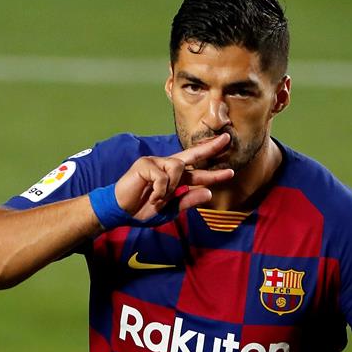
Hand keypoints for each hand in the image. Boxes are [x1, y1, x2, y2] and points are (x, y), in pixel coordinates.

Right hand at [114, 133, 233, 220]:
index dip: (214, 173)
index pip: (197, 171)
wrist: (121, 211)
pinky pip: (163, 176)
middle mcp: (167, 166)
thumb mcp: (170, 210)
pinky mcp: (145, 163)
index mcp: (175, 177)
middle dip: (210, 147)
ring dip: (171, 187)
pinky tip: (152, 197)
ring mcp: (156, 162)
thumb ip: (187, 201)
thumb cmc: (143, 209)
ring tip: (159, 199)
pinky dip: (160, 191)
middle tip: (226, 139)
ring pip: (178, 167)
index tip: (230, 172)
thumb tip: (208, 193)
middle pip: (192, 154)